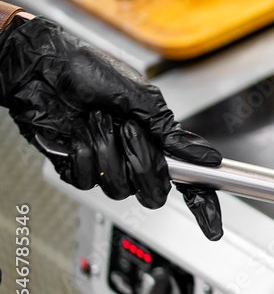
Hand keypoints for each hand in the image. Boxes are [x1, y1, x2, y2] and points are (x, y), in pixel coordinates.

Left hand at [0, 18, 223, 239]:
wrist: (41, 68)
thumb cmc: (88, 71)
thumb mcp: (141, 96)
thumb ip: (171, 131)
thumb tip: (207, 157)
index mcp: (156, 138)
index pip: (188, 178)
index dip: (202, 203)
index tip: (212, 225)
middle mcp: (134, 154)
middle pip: (154, 191)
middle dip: (142, 162)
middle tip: (129, 130)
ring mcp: (106, 163)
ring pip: (119, 188)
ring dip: (106, 151)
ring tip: (94, 121)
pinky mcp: (77, 167)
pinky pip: (87, 182)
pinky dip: (82, 155)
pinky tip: (76, 134)